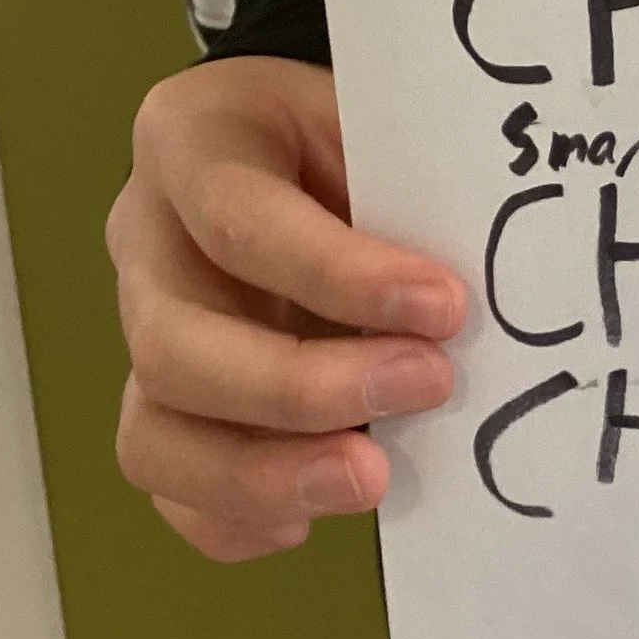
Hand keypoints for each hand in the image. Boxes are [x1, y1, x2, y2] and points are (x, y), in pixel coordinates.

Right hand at [106, 56, 467, 560]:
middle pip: (172, 344)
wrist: (314, 147)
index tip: (445, 306)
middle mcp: (146, 240)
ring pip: (153, 432)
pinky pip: (169, 485)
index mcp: (191, 140)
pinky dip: (235, 519)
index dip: (338, 274)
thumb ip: (412, 187)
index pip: (237, 219)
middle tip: (426, 387)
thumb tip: (493, 290)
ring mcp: (145, 330)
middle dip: (300, 388)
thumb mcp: (381, 120)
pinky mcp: (165, 403)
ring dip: (263, 474)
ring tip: (370, 480)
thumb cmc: (359, 131)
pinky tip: (311, 515)